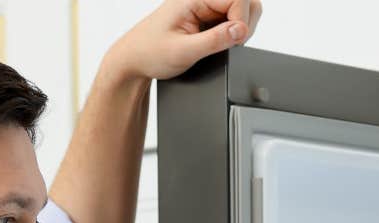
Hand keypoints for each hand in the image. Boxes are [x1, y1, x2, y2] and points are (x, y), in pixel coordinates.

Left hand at [103, 0, 264, 82]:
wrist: (134, 61)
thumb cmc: (149, 53)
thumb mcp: (184, 51)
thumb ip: (215, 40)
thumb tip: (240, 30)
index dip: (241, 20)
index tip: (233, 40)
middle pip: (244, 0)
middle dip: (244, 23)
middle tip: (229, 43)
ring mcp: (205, 5)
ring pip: (241, 9)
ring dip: (239, 29)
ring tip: (220, 44)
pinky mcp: (206, 15)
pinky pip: (231, 19)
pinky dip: (232, 33)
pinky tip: (217, 43)